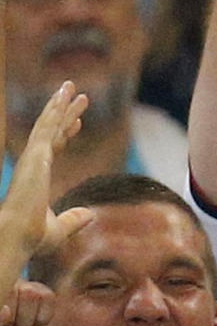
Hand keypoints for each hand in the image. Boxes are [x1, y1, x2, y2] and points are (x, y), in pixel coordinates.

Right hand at [0, 81, 90, 269]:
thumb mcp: (60, 229)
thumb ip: (73, 220)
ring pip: (49, 123)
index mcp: (38, 178)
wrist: (16, 237)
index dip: (65, 134)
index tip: (77, 123)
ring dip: (61, 104)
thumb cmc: (32, 238)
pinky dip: (55, 108)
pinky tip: (64, 95)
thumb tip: (90, 214)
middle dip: (66, 113)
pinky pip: (47, 125)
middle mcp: (34, 164)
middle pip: (53, 131)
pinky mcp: (35, 154)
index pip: (53, 149)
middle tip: (80, 96)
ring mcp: (33, 158)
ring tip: (73, 87)